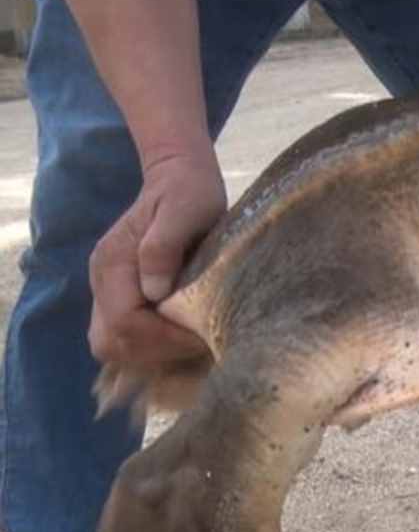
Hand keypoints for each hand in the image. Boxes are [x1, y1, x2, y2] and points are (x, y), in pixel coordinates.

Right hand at [88, 152, 226, 365]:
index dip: (163, 338)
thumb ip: (164, 246)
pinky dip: (148, 349)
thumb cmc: (189, 191)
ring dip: (150, 356)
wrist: (178, 175)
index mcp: (113, 262)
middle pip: (111, 342)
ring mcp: (107, 290)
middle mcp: (102, 279)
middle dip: (156, 353)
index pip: (125, 321)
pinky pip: (123, 337)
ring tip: (191, 346)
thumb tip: (154, 291)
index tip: (202, 336)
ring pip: (112, 346)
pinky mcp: (121, 295)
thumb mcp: (187, 209)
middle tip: (199, 345)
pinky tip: (180, 342)